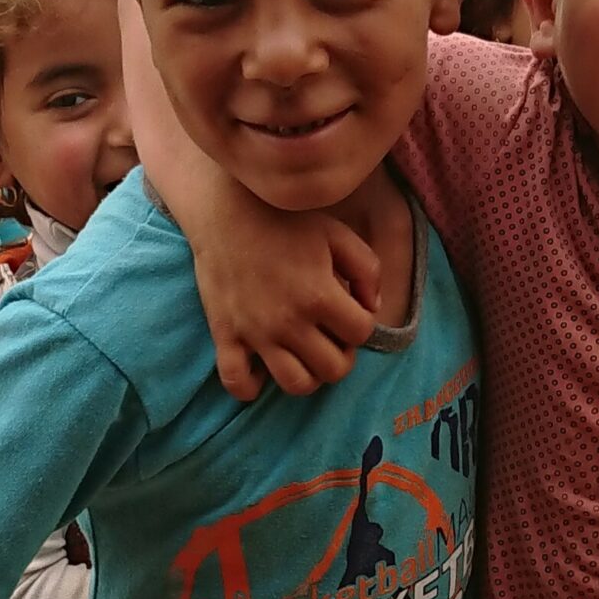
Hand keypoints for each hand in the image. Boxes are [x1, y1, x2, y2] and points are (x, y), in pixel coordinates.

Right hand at [196, 213, 380, 399]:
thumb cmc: (285, 222)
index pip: (361, 333)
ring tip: (303, 355)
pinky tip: (260, 368)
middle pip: (333, 369)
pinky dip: (250, 386)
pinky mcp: (226, 337)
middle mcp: (290, 322)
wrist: (226, 213)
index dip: (361, 324)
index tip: (349, 312)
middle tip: (330, 336)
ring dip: (308, 376)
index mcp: (320, 295)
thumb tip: (372, 306)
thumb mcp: (338, 234)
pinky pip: (237, 382)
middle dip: (341, 356)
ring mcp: (256, 334)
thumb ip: (367, 269)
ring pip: (295, 385)